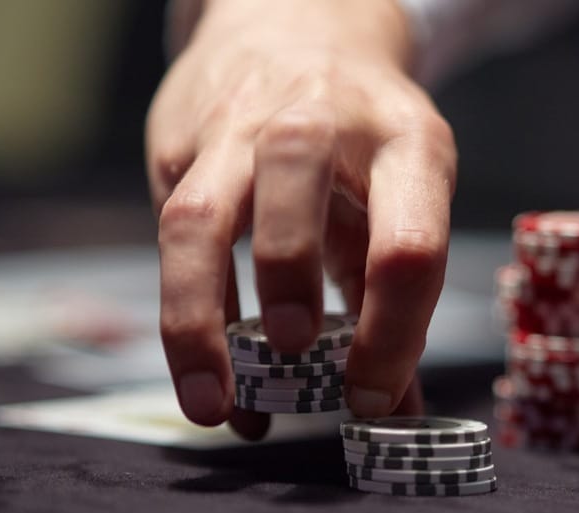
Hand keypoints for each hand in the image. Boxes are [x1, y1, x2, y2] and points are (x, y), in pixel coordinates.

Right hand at [146, 0, 455, 437]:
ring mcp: (238, 129)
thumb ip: (401, 298)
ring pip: (200, 216)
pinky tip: (204, 368)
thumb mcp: (404, 193)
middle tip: (293, 349)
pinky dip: (184, 310)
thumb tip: (398, 408)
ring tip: (213, 403)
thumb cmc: (363, 137)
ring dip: (199, 316)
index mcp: (405, 144)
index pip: (408, 243)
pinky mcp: (180, 146)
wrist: (297, 31)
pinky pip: (170, 233)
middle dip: (288, 271)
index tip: (371, 399)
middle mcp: (318, 124)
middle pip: (294, 180)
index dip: (394, 333)